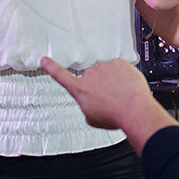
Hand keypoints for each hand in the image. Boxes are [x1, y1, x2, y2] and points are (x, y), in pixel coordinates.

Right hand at [41, 57, 174, 153]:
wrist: (134, 109)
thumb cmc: (114, 116)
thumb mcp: (92, 118)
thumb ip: (86, 106)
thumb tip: (91, 102)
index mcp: (80, 89)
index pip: (60, 76)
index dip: (51, 67)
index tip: (44, 60)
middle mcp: (90, 76)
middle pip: (91, 78)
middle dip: (98, 85)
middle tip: (109, 97)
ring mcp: (104, 67)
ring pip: (106, 71)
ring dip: (112, 79)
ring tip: (120, 92)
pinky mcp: (118, 62)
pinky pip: (119, 67)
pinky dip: (122, 74)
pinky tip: (126, 85)